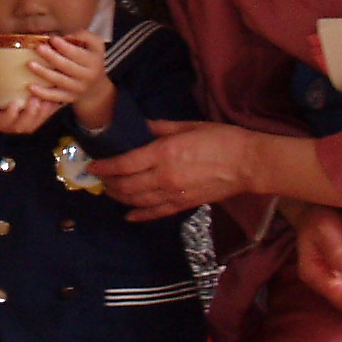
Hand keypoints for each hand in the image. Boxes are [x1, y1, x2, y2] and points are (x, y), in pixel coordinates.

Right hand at [0, 83, 60, 150]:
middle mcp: (8, 125)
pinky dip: (48, 112)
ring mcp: (19, 124)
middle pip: (22, 126)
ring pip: (33, 125)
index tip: (14, 104)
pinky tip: (55, 101)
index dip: (10, 115)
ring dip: (42, 115)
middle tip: (35, 100)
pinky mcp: (28, 120)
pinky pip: (40, 120)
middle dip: (30, 115)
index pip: (3, 122)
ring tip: (48, 100)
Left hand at [26, 31, 114, 128]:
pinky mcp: (69, 98)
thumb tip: (67, 36)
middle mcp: (87, 76)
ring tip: (30, 64)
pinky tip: (31, 86)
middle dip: (52, 57)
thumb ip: (84, 36)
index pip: (77, 54)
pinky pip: (55, 96)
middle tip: (38, 48)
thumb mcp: (95, 45)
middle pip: (67, 67)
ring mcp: (78, 89)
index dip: (64, 47)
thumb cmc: (90, 58)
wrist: (96, 86)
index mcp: (93, 61)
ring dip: (43, 73)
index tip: (52, 38)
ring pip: (59, 81)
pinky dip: (43, 93)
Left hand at [91, 121, 261, 220]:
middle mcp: (164, 176)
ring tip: (111, 192)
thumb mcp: (190, 126)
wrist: (248, 164)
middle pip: (127, 185)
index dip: (105, 167)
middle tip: (100, 179)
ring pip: (137, 200)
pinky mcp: (184, 205)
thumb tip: (143, 127)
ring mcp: (173, 193)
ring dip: (120, 197)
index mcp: (164, 153)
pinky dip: (140, 215)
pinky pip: (156, 213)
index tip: (93, 166)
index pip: (125, 164)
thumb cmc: (222, 139)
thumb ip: (162, 128)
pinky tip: (129, 215)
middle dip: (109, 183)